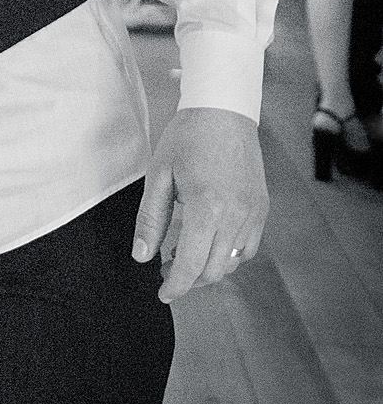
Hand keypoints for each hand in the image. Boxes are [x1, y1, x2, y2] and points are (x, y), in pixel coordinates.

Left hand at [132, 107, 267, 302]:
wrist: (224, 109)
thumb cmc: (187, 136)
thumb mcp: (159, 174)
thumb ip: (150, 219)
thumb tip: (142, 257)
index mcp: (207, 207)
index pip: (191, 265)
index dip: (175, 286)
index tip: (162, 294)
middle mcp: (236, 215)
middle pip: (213, 271)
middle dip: (188, 279)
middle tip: (166, 269)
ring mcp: (253, 213)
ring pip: (231, 262)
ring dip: (207, 267)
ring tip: (184, 252)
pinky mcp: (261, 208)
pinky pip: (247, 248)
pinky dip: (228, 255)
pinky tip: (209, 241)